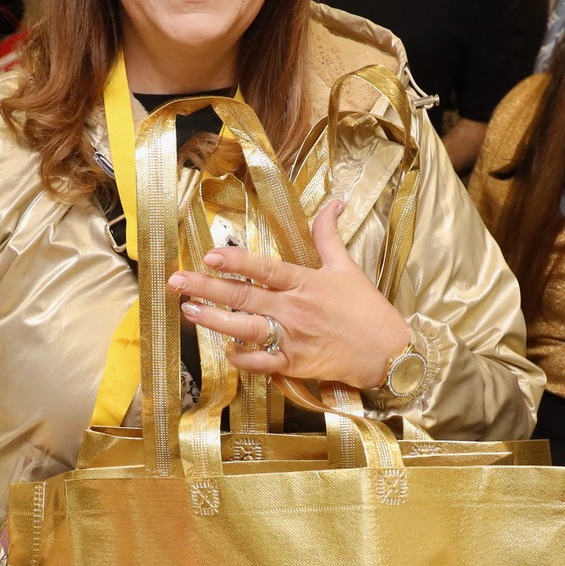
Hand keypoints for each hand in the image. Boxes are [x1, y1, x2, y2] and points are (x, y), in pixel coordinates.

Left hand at [168, 199, 410, 391]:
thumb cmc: (367, 309)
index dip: (236, 260)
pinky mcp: (295, 364)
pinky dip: (242, 358)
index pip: (264, 268)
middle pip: (243, 296)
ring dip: (214, 320)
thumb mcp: (347, 267)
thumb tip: (334, 201)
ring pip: (246, 328)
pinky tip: (224, 351)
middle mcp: (293, 309)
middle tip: (176, 281)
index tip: (209, 254)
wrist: (388, 353)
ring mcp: (292, 338)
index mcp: (304, 282)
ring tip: (187, 311)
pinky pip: (261, 362)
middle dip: (206, 288)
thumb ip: (329, 236)